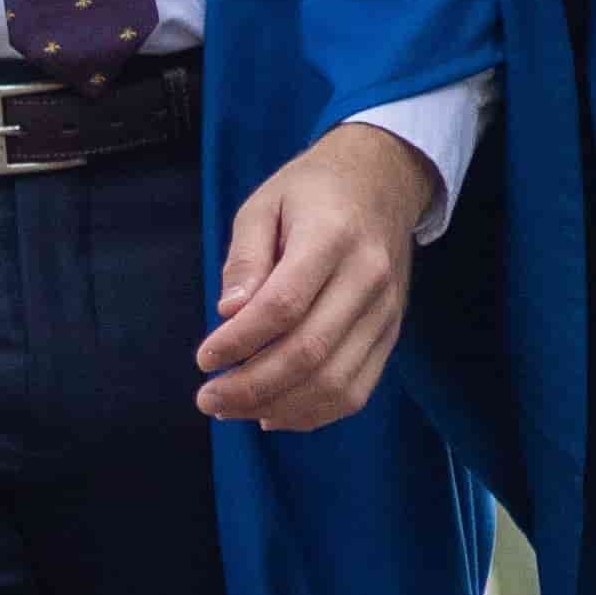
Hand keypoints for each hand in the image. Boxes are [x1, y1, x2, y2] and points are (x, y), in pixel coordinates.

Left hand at [195, 123, 435, 430]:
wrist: (383, 180)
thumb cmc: (312, 191)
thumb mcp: (264, 204)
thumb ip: (245, 258)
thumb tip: (229, 314)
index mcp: (332, 235)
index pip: (284, 305)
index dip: (240, 341)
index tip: (204, 359)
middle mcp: (367, 276)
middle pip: (309, 351)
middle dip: (251, 386)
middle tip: (208, 398)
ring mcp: (385, 310)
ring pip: (335, 382)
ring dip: (278, 407)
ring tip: (233, 409)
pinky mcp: (391, 332)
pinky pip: (356, 390)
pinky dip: (312, 414)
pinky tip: (272, 412)